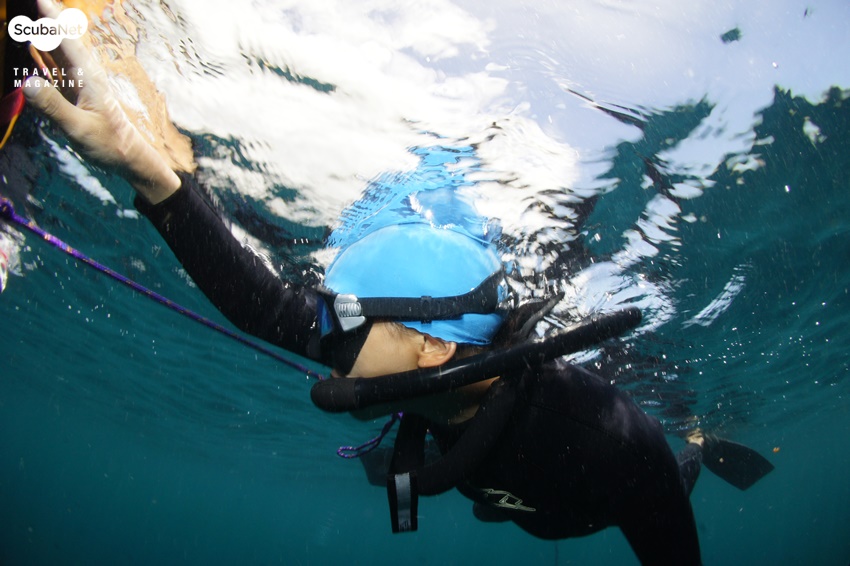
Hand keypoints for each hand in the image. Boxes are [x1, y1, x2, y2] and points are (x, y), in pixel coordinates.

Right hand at [23, 0, 190, 202]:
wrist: (128, 158)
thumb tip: (27, 83)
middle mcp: (84, 77)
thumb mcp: (79, 128)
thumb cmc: (109, 144)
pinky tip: (32, 48)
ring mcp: (79, 85)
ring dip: (43, 36)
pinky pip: (55, 69)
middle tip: (30, 3)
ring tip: (25, 20)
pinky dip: (42, 56)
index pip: (67, 43)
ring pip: (57, 53)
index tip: (39, 0)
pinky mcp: (74, 95)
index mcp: (88, 79)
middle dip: (46, 21)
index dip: (52, 20)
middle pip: (61, 42)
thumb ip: (53, 106)